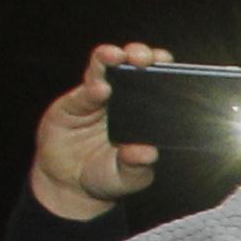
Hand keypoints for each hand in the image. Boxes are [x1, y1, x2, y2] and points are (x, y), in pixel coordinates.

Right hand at [33, 43, 169, 221]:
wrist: (70, 185)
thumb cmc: (107, 177)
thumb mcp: (128, 178)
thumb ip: (138, 166)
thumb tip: (149, 153)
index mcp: (144, 111)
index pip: (159, 81)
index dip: (165, 70)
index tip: (170, 66)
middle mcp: (122, 98)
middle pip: (132, 65)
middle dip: (140, 54)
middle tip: (144, 58)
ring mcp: (96, 98)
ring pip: (103, 67)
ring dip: (110, 57)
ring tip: (116, 57)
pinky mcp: (72, 104)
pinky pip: (81, 92)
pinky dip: (90, 89)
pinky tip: (99, 90)